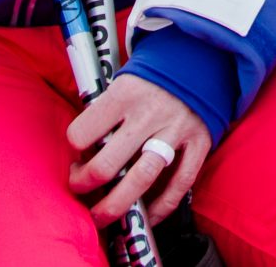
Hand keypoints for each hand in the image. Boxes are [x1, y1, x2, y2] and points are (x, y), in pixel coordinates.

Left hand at [67, 72, 213, 226]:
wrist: (199, 59)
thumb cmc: (151, 77)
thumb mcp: (123, 81)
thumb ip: (105, 112)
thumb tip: (84, 151)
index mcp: (125, 94)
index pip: (83, 132)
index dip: (75, 147)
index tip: (77, 153)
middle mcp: (149, 113)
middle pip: (106, 165)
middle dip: (85, 184)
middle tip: (79, 187)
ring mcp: (176, 130)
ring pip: (141, 179)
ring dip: (115, 205)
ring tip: (101, 215)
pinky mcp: (199, 143)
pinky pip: (179, 185)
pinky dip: (161, 207)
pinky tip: (146, 216)